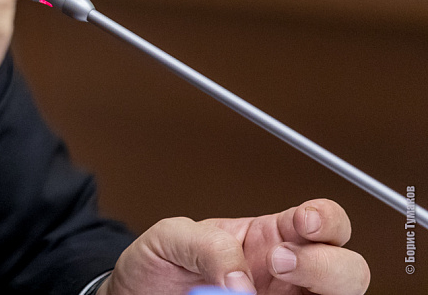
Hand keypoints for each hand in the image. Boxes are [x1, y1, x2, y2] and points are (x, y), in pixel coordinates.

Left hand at [101, 198, 369, 294]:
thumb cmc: (158, 264)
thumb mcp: (170, 238)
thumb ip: (205, 244)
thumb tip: (240, 278)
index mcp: (271, 238)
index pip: (323, 221)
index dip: (327, 219)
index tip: (303, 223)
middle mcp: (289, 275)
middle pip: (349, 267)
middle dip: (327, 264)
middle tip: (278, 263)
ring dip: (319, 291)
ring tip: (255, 293)